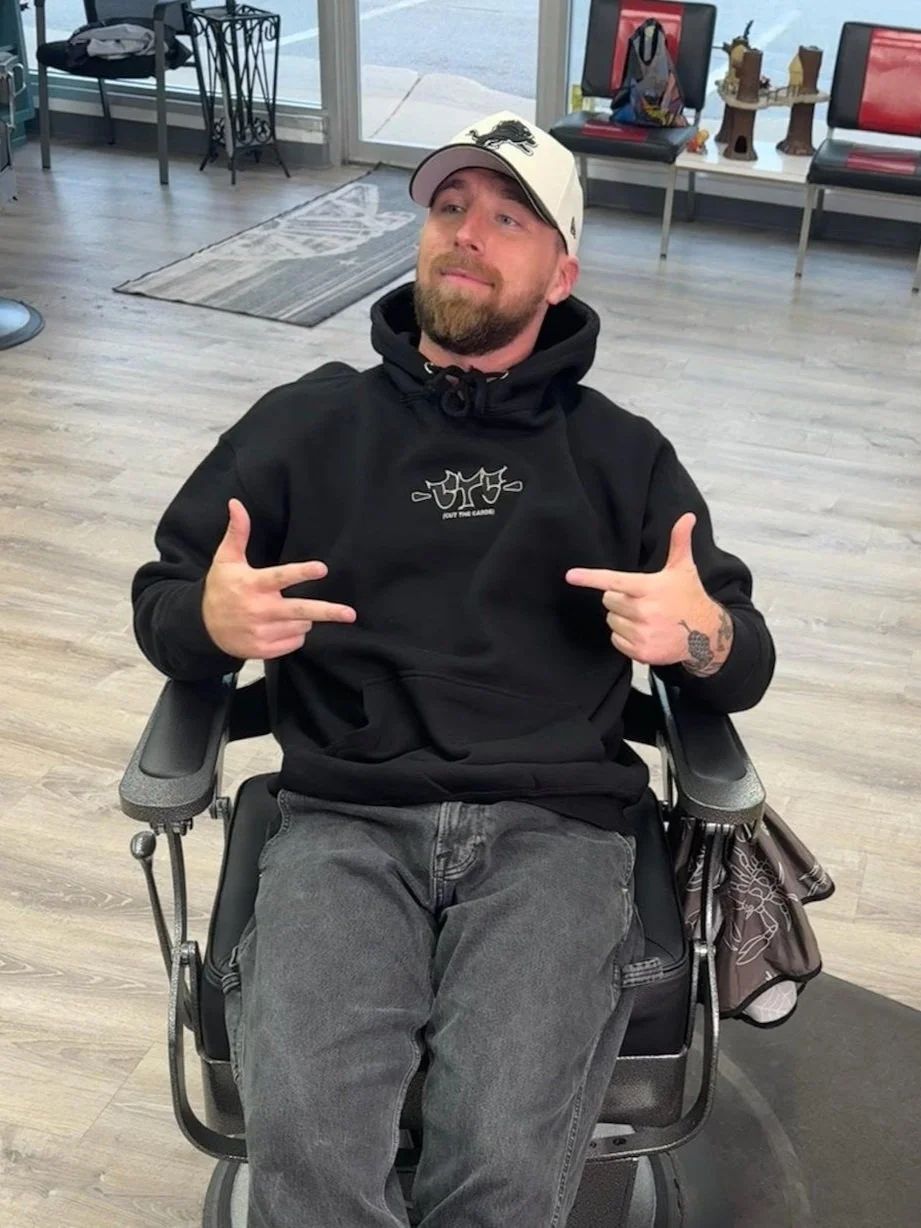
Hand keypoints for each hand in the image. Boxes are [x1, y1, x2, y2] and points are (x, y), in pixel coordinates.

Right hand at [202, 499, 355, 659]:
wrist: (202, 627)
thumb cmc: (220, 588)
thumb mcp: (225, 559)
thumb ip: (237, 532)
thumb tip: (236, 503)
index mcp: (252, 585)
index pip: (281, 578)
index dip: (302, 572)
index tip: (322, 568)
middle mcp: (258, 610)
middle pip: (300, 611)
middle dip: (327, 612)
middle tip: (350, 613)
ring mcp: (261, 632)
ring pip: (301, 625)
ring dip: (303, 618)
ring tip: (284, 611)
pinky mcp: (263, 650)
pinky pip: (295, 642)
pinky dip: (295, 633)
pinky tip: (280, 626)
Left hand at [565, 513, 731, 673]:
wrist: (706, 634)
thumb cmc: (689, 597)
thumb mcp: (683, 569)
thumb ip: (680, 541)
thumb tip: (688, 516)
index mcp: (650, 588)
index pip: (614, 581)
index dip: (590, 578)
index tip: (571, 575)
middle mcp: (644, 611)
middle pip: (608, 600)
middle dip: (619, 599)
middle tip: (640, 600)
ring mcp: (642, 633)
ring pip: (611, 621)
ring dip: (622, 618)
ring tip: (645, 617)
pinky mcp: (641, 652)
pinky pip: (615, 640)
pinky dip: (624, 637)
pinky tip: (644, 632)